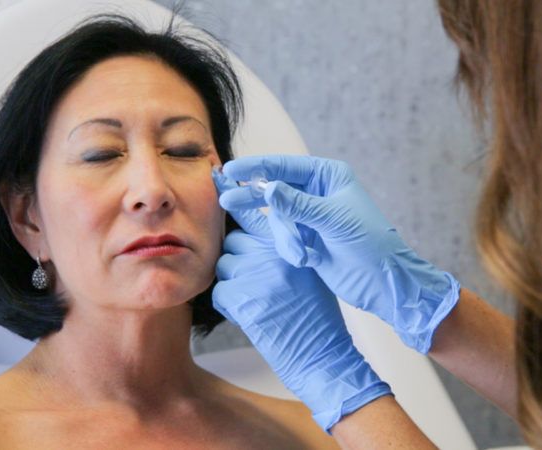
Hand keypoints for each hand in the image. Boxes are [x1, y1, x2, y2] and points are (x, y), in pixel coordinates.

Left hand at [212, 171, 391, 431]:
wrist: (323, 355)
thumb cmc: (317, 315)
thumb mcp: (310, 269)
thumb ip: (286, 244)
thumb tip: (253, 227)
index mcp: (292, 241)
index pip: (255, 210)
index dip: (236, 196)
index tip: (220, 178)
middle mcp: (273, 251)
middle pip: (234, 239)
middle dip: (240, 258)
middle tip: (258, 280)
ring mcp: (256, 274)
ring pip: (224, 264)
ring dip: (234, 280)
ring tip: (259, 298)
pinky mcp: (241, 299)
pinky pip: (219, 291)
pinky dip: (230, 304)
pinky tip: (252, 314)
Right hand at [214, 155, 460, 353]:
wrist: (384, 283)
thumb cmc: (370, 244)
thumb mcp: (334, 220)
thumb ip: (298, 204)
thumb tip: (267, 188)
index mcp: (328, 177)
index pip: (285, 166)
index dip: (256, 167)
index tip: (230, 172)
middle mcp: (317, 193)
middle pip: (274, 190)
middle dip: (256, 199)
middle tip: (228, 200)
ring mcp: (310, 217)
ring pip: (277, 220)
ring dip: (286, 238)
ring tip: (304, 254)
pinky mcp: (306, 240)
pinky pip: (283, 239)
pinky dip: (291, 249)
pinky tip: (309, 260)